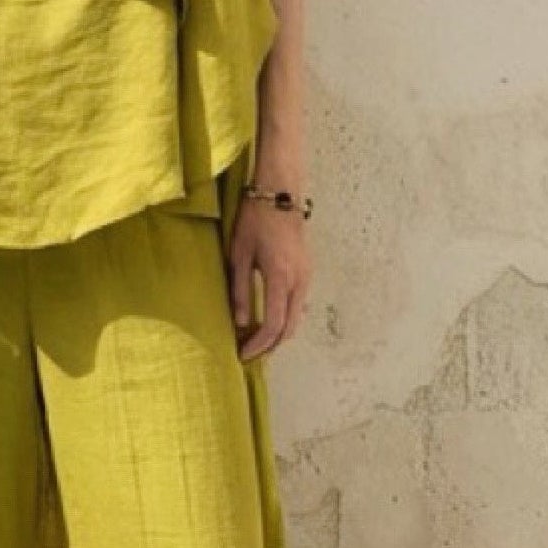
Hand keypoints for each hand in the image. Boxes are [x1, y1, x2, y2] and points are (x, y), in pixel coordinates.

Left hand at [228, 195, 310, 358]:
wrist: (280, 193)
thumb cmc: (255, 219)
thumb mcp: (240, 254)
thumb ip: (240, 290)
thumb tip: (241, 323)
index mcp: (280, 276)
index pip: (274, 324)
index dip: (259, 345)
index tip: (243, 354)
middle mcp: (299, 280)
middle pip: (290, 329)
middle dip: (270, 346)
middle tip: (248, 353)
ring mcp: (307, 276)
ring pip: (297, 318)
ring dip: (278, 334)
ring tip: (255, 340)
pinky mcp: (307, 272)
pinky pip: (299, 305)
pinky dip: (285, 320)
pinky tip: (268, 319)